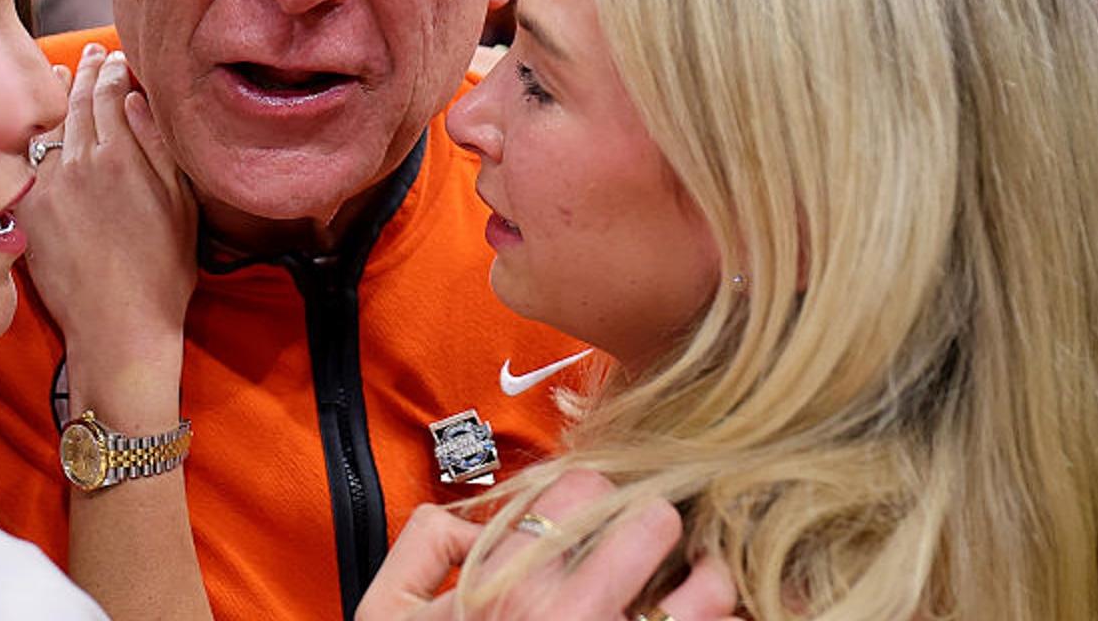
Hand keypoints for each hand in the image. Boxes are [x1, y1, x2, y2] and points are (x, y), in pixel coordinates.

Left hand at [20, 44, 198, 402]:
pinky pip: (23, 157)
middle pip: (79, 102)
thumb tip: (136, 98)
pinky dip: (30, 133)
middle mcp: (79, 163)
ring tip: (64, 74)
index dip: (114, 69)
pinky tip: (35, 123)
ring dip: (57, 96)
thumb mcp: (181, 205)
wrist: (119, 327)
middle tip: (91, 55)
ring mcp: (47, 186)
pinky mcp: (26, 210)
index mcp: (122, 156)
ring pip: (49, 124)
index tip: (116, 56)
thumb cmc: (162, 272)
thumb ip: (159, 147)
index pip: (113, 93)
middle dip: (87, 74)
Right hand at [358, 470, 738, 620]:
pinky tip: (703, 618)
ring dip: (707, 579)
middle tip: (650, 539)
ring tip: (698, 581)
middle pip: (652, 521)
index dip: (594, 493)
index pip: (578, 489)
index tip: (597, 510)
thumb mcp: (390, 616)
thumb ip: (423, 548)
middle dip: (655, 524)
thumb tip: (468, 520)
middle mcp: (567, 614)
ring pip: (707, 588)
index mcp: (505, 584)